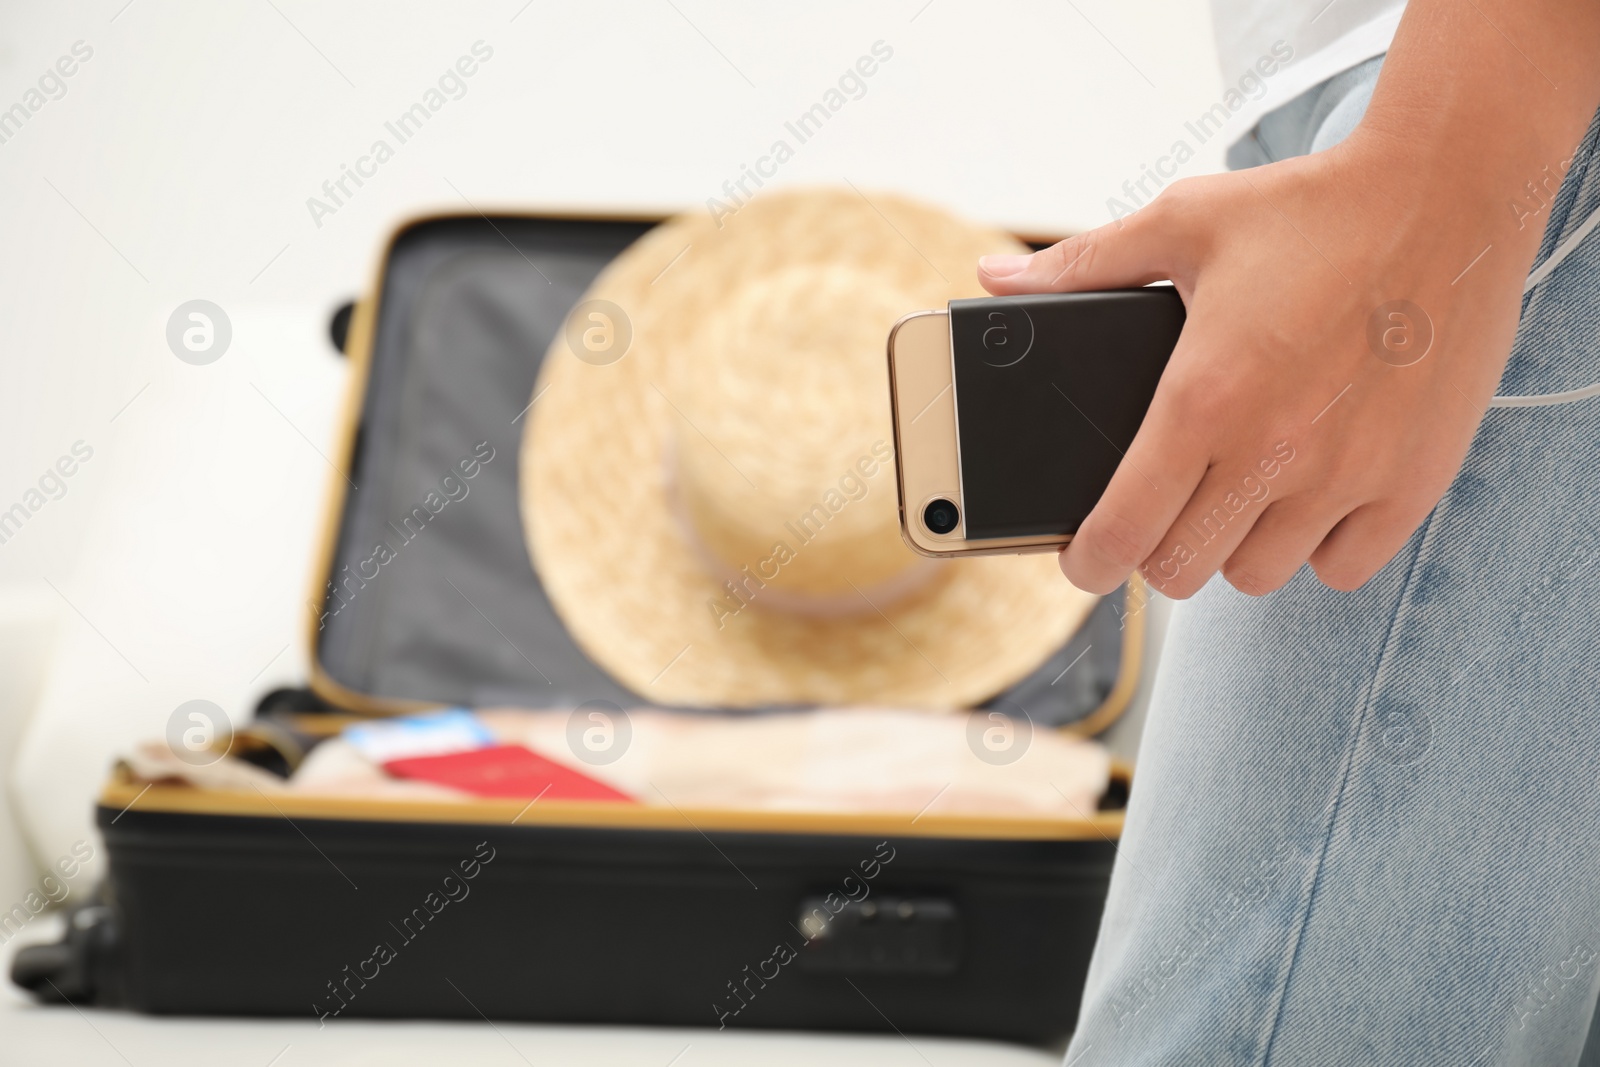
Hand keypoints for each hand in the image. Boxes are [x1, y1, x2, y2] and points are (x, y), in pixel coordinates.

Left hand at [977, 130, 1540, 598]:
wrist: (1449, 191)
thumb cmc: (1311, 207)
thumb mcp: (1182, 223)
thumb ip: (1081, 265)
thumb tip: (995, 277)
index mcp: (1202, 398)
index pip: (1123, 532)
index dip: (1088, 563)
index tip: (1083, 562)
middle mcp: (1272, 452)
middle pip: (1182, 573)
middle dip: (1157, 550)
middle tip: (1164, 511)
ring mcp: (1347, 476)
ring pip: (1259, 576)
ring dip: (1235, 548)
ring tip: (1239, 494)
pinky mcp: (1412, 483)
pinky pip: (1342, 569)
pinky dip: (1319, 549)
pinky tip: (1310, 498)